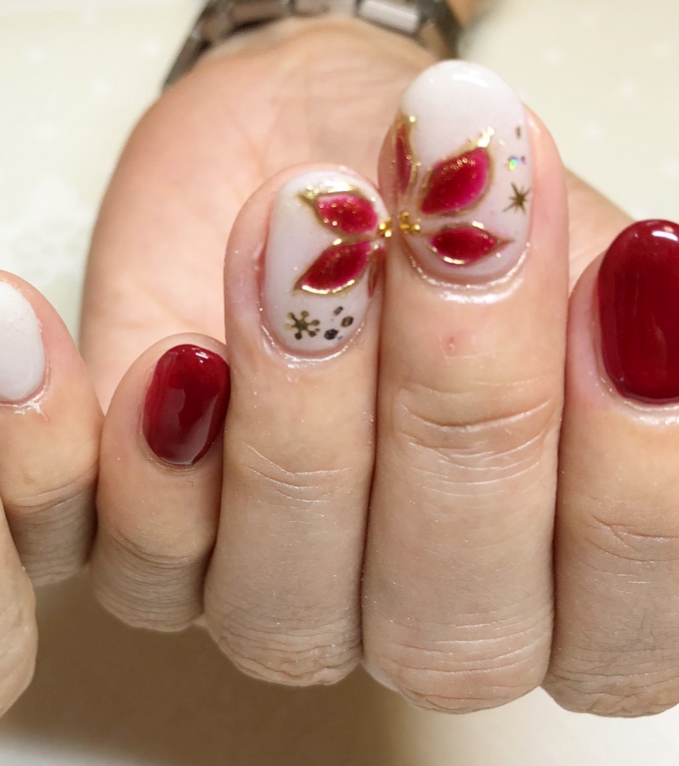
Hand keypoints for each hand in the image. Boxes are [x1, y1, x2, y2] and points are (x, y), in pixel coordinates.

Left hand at [87, 37, 678, 719]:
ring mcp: (285, 596)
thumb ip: (592, 299)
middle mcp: (428, 613)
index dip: (636, 478)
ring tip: (298, 244)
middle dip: (459, 417)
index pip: (631, 628)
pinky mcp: (154, 550)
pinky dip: (153, 469)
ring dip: (297, 432)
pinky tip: (174, 354)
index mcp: (571, 578)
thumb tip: (651, 299)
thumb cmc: (444, 185)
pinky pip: (138, 573)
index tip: (626, 274)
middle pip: (454, 634)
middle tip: (448, 231)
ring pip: (285, 620)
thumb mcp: (547, 222)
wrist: (299, 131)